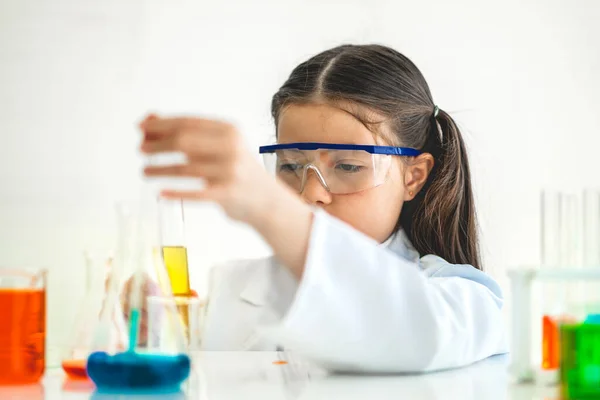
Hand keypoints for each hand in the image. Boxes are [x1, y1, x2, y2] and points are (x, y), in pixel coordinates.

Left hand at [139, 113, 313, 277]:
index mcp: (229, 130)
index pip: (188, 122)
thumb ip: (188, 134)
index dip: (161, 125)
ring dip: (160, 169)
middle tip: (141, 149)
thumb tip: (148, 121)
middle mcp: (231, 147)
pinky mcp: (227, 194)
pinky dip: (175, 193)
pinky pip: (194, 193)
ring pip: (185, 168)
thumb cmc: (237, 171)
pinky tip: (161, 193)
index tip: (141, 129)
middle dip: (158, 145)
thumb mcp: (219, 146)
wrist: (267, 200)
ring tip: (145, 172)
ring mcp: (230, 171)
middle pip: (184, 141)